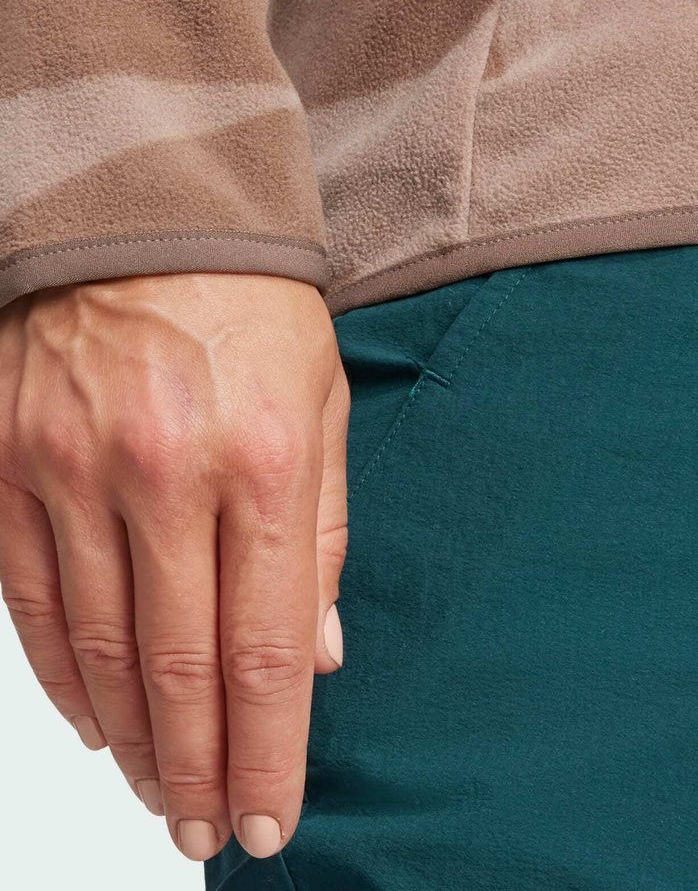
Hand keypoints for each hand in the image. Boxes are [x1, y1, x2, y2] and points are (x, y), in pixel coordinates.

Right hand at [0, 270, 348, 861]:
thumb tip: (318, 659)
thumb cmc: (252, 309)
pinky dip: (58, 676)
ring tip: (157, 793)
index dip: (265, 752)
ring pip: (94, 650)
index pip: (264, 649)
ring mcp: (71, 468)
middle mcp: (162, 472)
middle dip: (195, 770)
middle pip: (176, 668)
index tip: (266, 821)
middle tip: (204, 834)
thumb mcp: (321, 404)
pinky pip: (27, 599)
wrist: (148, 213)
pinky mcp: (10, 462)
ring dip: (129, 740)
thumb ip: (320, 534)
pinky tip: (91, 721)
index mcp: (259, 458)